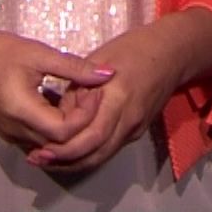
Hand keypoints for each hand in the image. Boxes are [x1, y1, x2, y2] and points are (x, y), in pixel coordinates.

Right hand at [0, 21, 113, 149]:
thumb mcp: (38, 54)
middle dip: (82, 122)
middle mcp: (15, 130)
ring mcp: (11, 135)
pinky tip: (61, 103)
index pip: (65, 132)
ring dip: (70, 126)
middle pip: (60, 144)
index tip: (93, 90)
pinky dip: (56, 127)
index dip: (86, 114)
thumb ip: (74, 68)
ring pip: (51, 144)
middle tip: (90, 94)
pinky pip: (40, 139)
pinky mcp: (10, 132)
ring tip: (78, 98)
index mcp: (21, 111)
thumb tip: (107, 75)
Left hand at [29, 8, 211, 172]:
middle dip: (64, 161)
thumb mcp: (98, 60)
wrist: (173, 53)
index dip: (64, 148)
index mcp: (119, 98)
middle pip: (95, 154)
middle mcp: (129, 119)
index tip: (40, 148)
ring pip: (102, 156)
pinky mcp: (137, 130)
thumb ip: (77, 89)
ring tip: (48, 158)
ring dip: (74, 162)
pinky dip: (89, 153)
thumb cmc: (134, 48)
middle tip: (38, 158)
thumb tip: (58, 113)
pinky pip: (110, 148)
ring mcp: (136, 128)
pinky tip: (71, 149)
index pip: (91, 137)